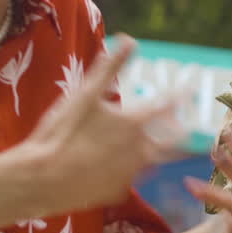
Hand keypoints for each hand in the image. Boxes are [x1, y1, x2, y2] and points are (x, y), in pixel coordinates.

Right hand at [20, 35, 192, 215]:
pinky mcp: (118, 192)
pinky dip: (127, 172)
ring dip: (157, 154)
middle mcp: (141, 150)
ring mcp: (131, 174)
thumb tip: (129, 40)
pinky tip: (117, 170)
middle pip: (172, 140)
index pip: (167, 105)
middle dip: (179, 132)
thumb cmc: (61, 133)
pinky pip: (129, 180)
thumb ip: (110, 68)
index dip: (180, 95)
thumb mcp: (84, 95)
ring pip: (153, 162)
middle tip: (185, 128)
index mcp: (134, 124)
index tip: (191, 89)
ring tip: (160, 150)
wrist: (40, 179)